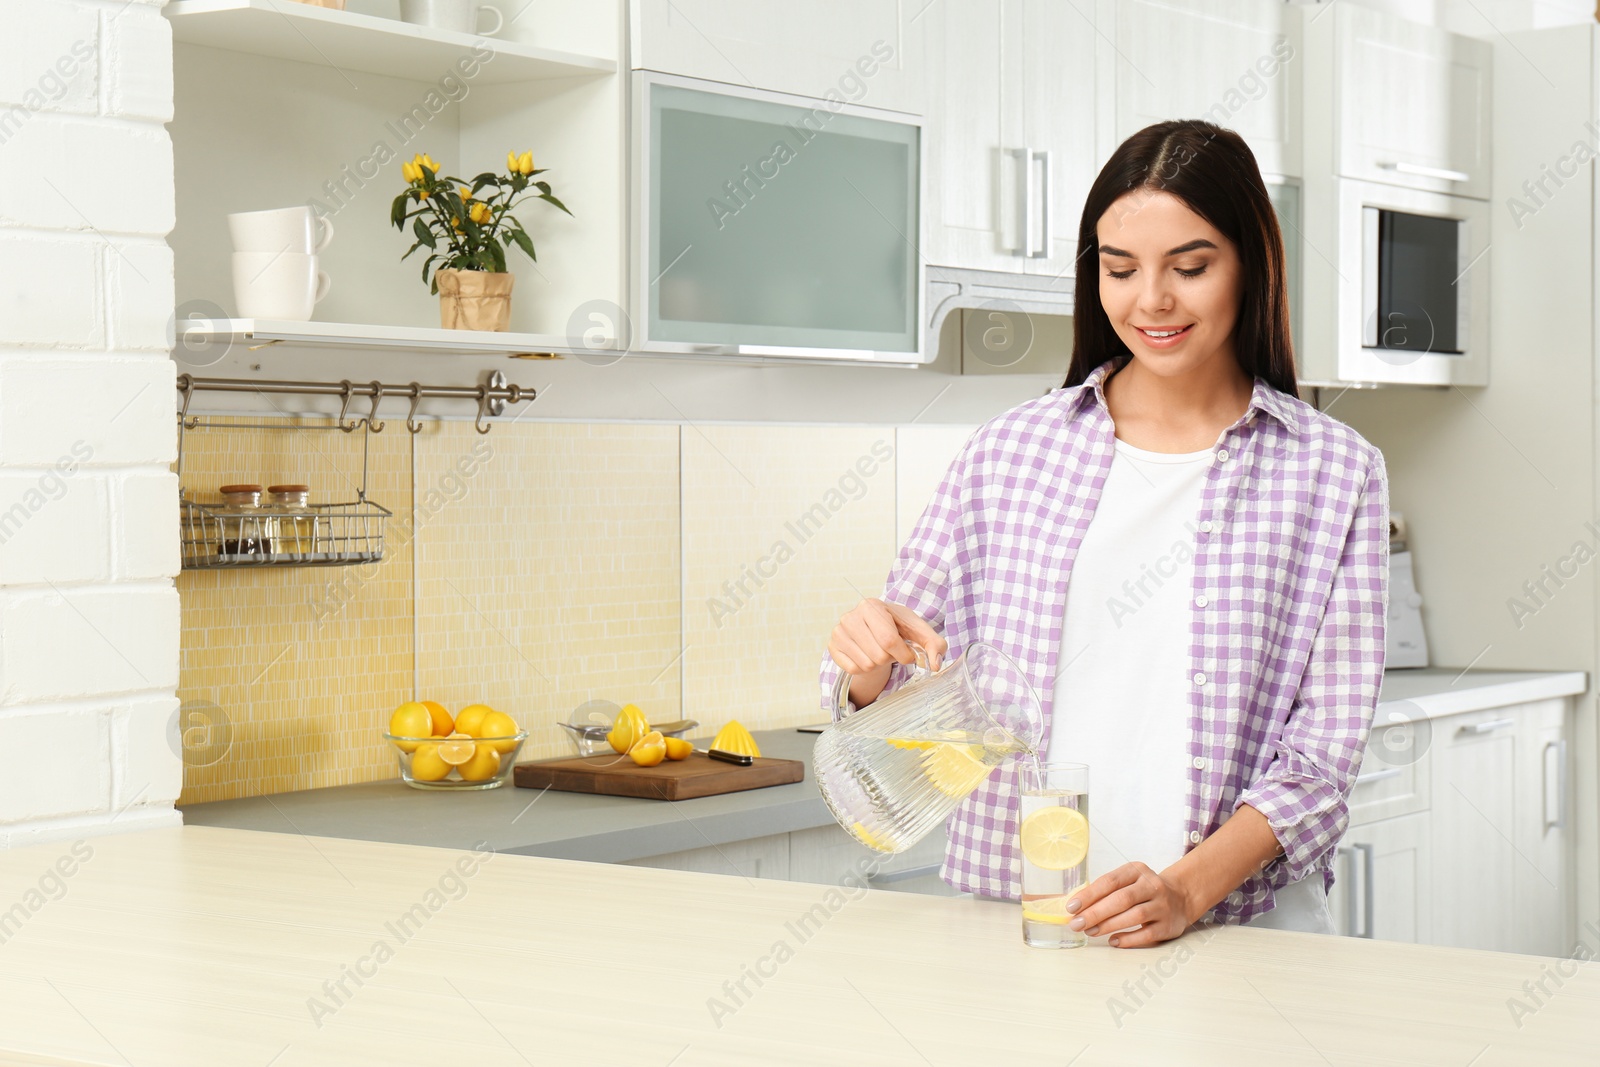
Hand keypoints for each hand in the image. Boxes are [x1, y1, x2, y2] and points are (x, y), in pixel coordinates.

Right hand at [828, 598, 946, 675]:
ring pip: (866, 665)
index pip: (889, 640)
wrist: (874, 629)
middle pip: (878, 655)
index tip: (908, 654)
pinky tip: (866, 656)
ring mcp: (838, 632)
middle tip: (890, 651)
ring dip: (878, 665)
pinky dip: (864, 669)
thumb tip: (935, 664)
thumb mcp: (919, 632)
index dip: (903, 654)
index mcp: (872, 606)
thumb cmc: (897, 628)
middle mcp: (850, 616)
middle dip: (890, 659)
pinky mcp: (832, 646)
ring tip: (878, 652)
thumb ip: (934, 644)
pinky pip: (853, 670)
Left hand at [1064, 862, 1194, 948]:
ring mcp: (1162, 905)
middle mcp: (1152, 886)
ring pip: (1134, 916)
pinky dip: (1128, 939)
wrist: (1180, 897)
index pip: (1110, 881)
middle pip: (1121, 899)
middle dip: (1095, 912)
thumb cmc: (1144, 890)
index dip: (1089, 894)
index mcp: (1137, 871)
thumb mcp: (1128, 881)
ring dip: (1109, 925)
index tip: (1071, 907)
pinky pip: (1146, 934)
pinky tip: (1113, 941)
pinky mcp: (1168, 925)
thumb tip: (1074, 906)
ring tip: (1090, 931)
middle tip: (1076, 923)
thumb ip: (1105, 891)